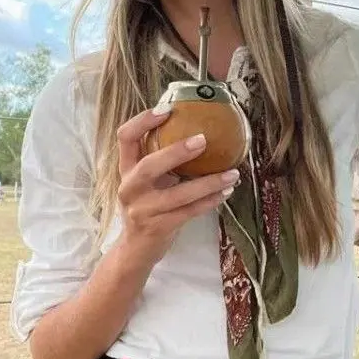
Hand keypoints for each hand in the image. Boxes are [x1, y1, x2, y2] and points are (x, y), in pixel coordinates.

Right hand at [116, 108, 238, 261]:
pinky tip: (226, 192)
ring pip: (178, 193)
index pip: (125, 138)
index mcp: (126, 170)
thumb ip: (160, 159)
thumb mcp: (146, 182)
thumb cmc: (147, 207)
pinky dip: (209, 201)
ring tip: (232, 173)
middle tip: (203, 140)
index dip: (143, 121)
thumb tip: (196, 130)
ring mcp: (142, 210)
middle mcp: (130, 188)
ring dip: (208, 182)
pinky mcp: (158, 227)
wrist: (136, 250)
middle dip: (176, 152)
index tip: (167, 109)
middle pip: (149, 165)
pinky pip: (189, 212)